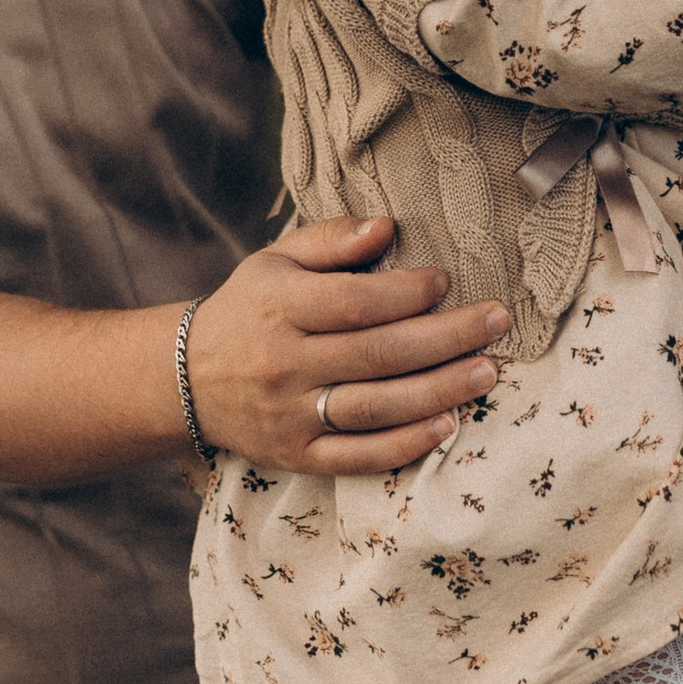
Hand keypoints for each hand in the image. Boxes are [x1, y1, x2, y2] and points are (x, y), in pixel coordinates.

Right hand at [187, 218, 508, 475]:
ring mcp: (290, 415)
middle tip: (496, 321)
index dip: (406, 293)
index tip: (445, 280)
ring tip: (486, 373)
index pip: (354, 302)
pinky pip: (357, 456)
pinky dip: (404, 445)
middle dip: (445, 338)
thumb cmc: (249, 310)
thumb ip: (331, 239)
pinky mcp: (297, 455)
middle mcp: (284, 364)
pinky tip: (446, 426)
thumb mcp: (276, 261)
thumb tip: (388, 226)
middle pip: (377, 354)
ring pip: (375, 407)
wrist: (187, 379)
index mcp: (279, 308)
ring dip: (438, 391)